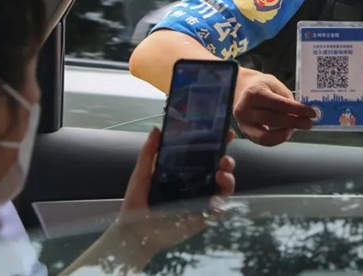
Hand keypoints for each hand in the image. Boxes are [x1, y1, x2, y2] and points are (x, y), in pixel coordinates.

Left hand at [119, 127, 235, 256]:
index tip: (227, 133)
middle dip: (228, 160)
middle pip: (220, 168)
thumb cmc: (137, 202)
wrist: (134, 232)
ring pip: (224, 186)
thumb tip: (157, 129)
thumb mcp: (141, 173)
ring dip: (228, 178)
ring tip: (220, 174)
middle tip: (224, 158)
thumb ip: (149, 152)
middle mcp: (197, 182)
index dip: (219, 143)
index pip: (206, 153)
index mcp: (185, 169)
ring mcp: (201, 199)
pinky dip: (221, 202)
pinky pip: (218, 209)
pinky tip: (215, 197)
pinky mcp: (202, 217)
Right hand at [233, 71, 315, 145]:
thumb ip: (286, 98)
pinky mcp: (244, 132)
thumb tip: (301, 114)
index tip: (311, 113)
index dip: (297, 110)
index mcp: (254, 93)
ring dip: (285, 134)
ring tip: (295, 128)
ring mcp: (242, 123)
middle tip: (308, 124)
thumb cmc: (261, 85)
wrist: (240, 89)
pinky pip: (262, 141)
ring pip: (266, 136)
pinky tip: (285, 131)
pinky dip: (276, 138)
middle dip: (294, 123)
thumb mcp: (274, 84)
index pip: (279, 104)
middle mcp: (245, 109)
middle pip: (273, 120)